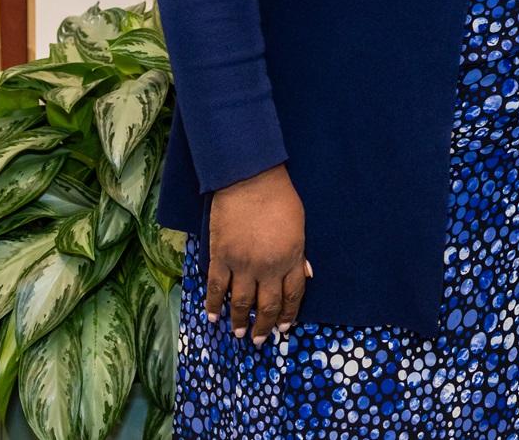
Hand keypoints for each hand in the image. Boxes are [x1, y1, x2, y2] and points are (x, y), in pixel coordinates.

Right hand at [206, 163, 307, 343]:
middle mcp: (268, 267)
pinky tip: (213, 316)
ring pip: (240, 302)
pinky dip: (213, 305)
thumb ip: (300, 253)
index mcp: (292, 258)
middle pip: (267, 305)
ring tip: (238, 333)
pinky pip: (216, 288)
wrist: (250, 180)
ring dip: (239, 321)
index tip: (284, 327)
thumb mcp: (300, 226)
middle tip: (260, 339)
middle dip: (264, 326)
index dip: (288, 314)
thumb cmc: (280, 198)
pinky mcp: (220, 257)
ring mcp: (242, 264)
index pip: (292, 295)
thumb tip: (306, 274)